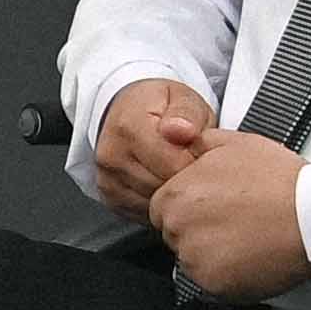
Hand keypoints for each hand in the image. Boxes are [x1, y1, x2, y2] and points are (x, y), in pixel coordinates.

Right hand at [92, 79, 216, 220]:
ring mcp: (107, 179)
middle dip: (187, 179)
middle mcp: (111, 155)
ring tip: (179, 170)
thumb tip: (181, 130)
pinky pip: (145, 213)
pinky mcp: (110, 197)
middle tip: (194, 162)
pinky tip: (165, 182)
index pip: (175, 164)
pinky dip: (160, 203)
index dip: (199, 162)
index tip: (202, 152)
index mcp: (129, 127)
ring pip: (156, 205)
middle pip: (165, 188)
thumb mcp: (181, 97)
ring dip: (174, 193)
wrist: (125, 111)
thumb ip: (186, 112)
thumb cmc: (158, 106)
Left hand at [151, 131, 310, 302]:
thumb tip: (182, 140)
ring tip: (248, 240)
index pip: (164, 209)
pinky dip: (230, 277)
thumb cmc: (282, 181)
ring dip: (214, 256)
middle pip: (176, 236)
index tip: (216, 210)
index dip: (191, 209)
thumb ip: (199, 143)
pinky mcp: (214, 284)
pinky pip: (213, 284)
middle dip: (201, 232)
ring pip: (193, 261)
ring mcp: (194, 258)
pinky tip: (253, 259)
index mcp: (175, 194)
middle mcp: (177, 227)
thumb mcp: (236, 143)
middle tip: (236, 224)